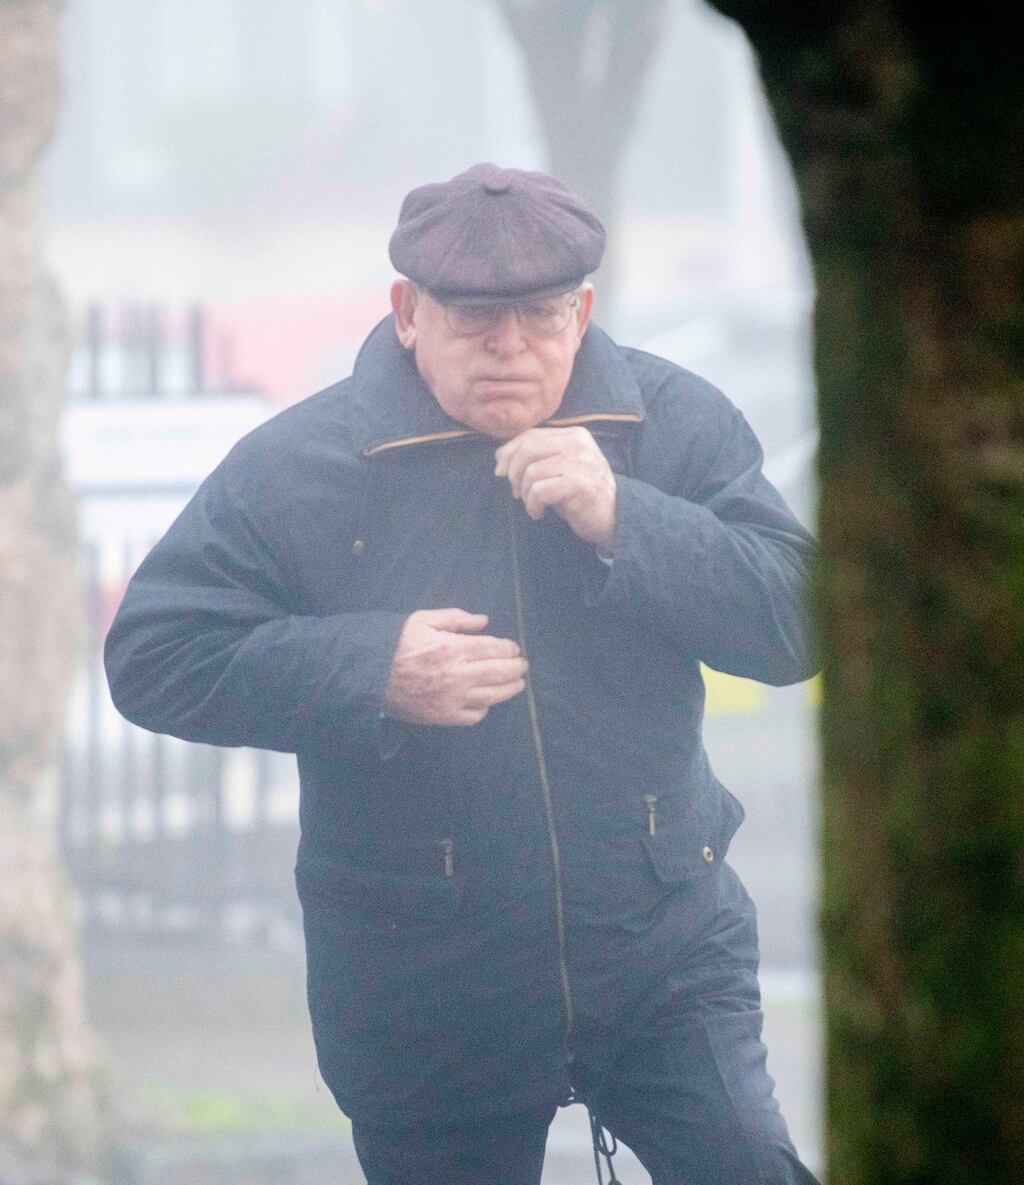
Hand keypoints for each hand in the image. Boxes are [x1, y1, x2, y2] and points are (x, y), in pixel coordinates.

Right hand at [384, 609, 527, 726]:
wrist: (369, 675)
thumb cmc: (395, 643)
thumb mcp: (423, 620)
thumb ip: (456, 618)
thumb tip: (484, 621)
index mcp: (453, 648)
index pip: (493, 648)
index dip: (509, 649)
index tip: (514, 649)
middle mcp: (457, 675)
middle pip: (499, 672)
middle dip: (516, 668)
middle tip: (523, 666)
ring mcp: (451, 699)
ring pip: (492, 696)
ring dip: (509, 689)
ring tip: (517, 684)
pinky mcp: (443, 716)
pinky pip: (473, 716)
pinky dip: (484, 709)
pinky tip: (487, 702)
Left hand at [494, 426, 616, 550]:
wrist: (613, 517)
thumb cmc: (579, 493)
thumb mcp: (559, 468)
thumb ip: (536, 456)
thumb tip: (499, 457)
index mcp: (573, 434)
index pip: (530, 435)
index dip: (508, 452)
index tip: (500, 472)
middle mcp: (578, 443)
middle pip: (527, 450)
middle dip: (513, 473)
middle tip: (516, 492)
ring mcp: (580, 462)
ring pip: (531, 472)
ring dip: (524, 493)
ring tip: (532, 504)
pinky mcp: (579, 484)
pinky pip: (539, 491)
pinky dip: (532, 505)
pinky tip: (538, 512)